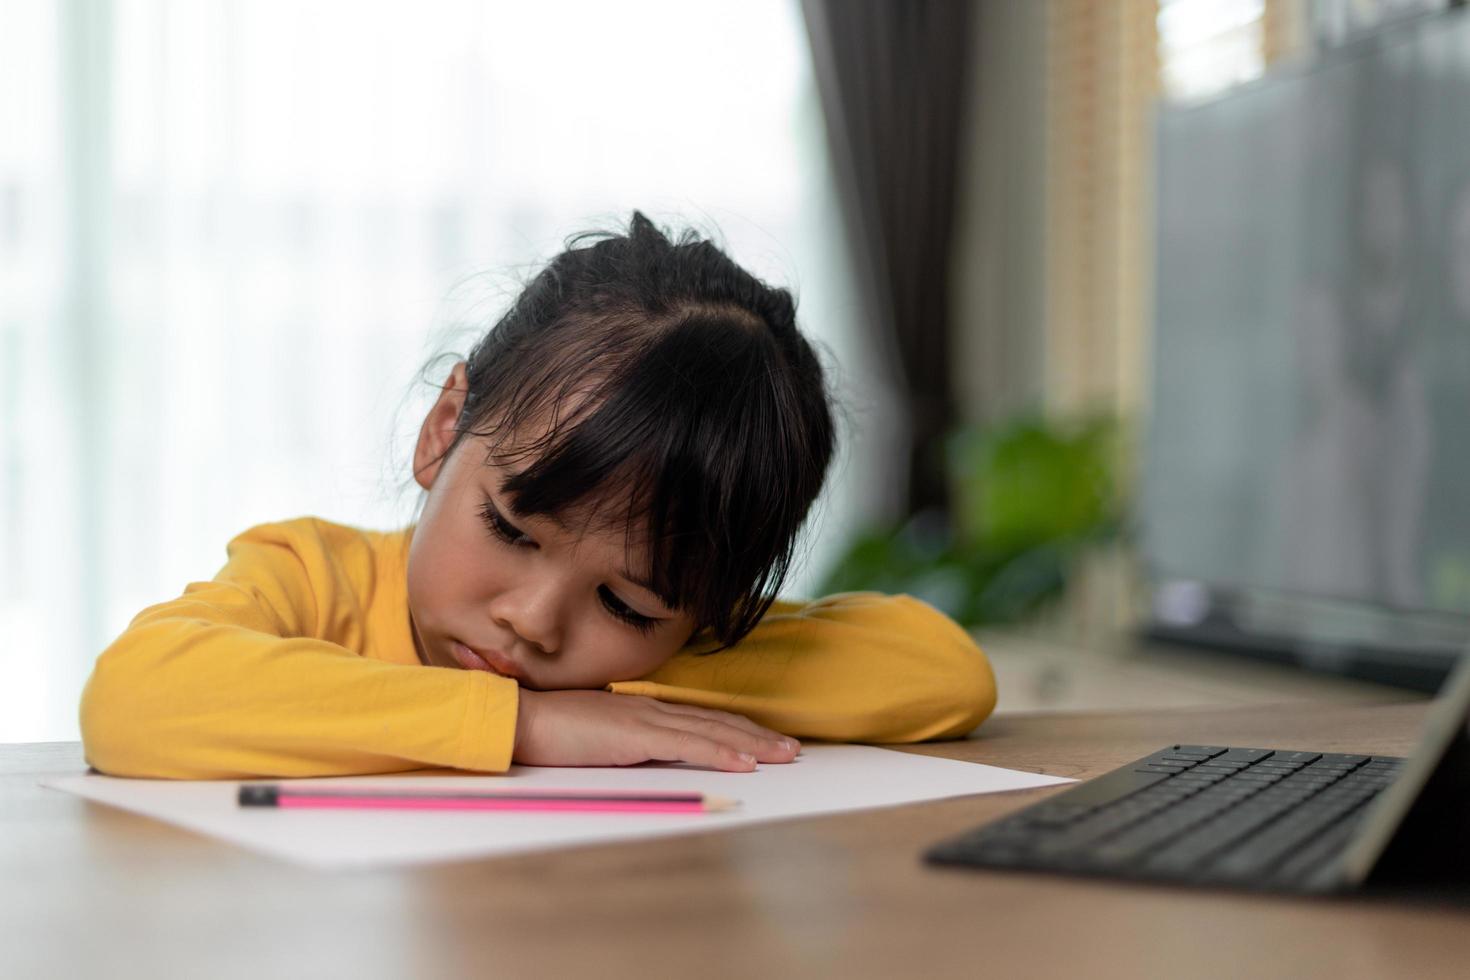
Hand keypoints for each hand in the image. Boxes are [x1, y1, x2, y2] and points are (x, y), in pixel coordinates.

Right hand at [512, 689, 800, 771]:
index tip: (765, 740)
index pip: (700, 719)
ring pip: (712, 731)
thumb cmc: (548, 730)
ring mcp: (646, 719)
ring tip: (784, 754)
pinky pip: (689, 745)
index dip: (736, 728)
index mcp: (641, 710)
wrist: (518, 719)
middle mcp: (651, 709)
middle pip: (717, 721)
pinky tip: (746, 760)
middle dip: (758, 735)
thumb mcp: (595, 736)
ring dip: (753, 743)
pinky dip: (721, 751)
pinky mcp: (636, 735)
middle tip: (792, 747)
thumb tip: (640, 754)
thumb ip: (621, 742)